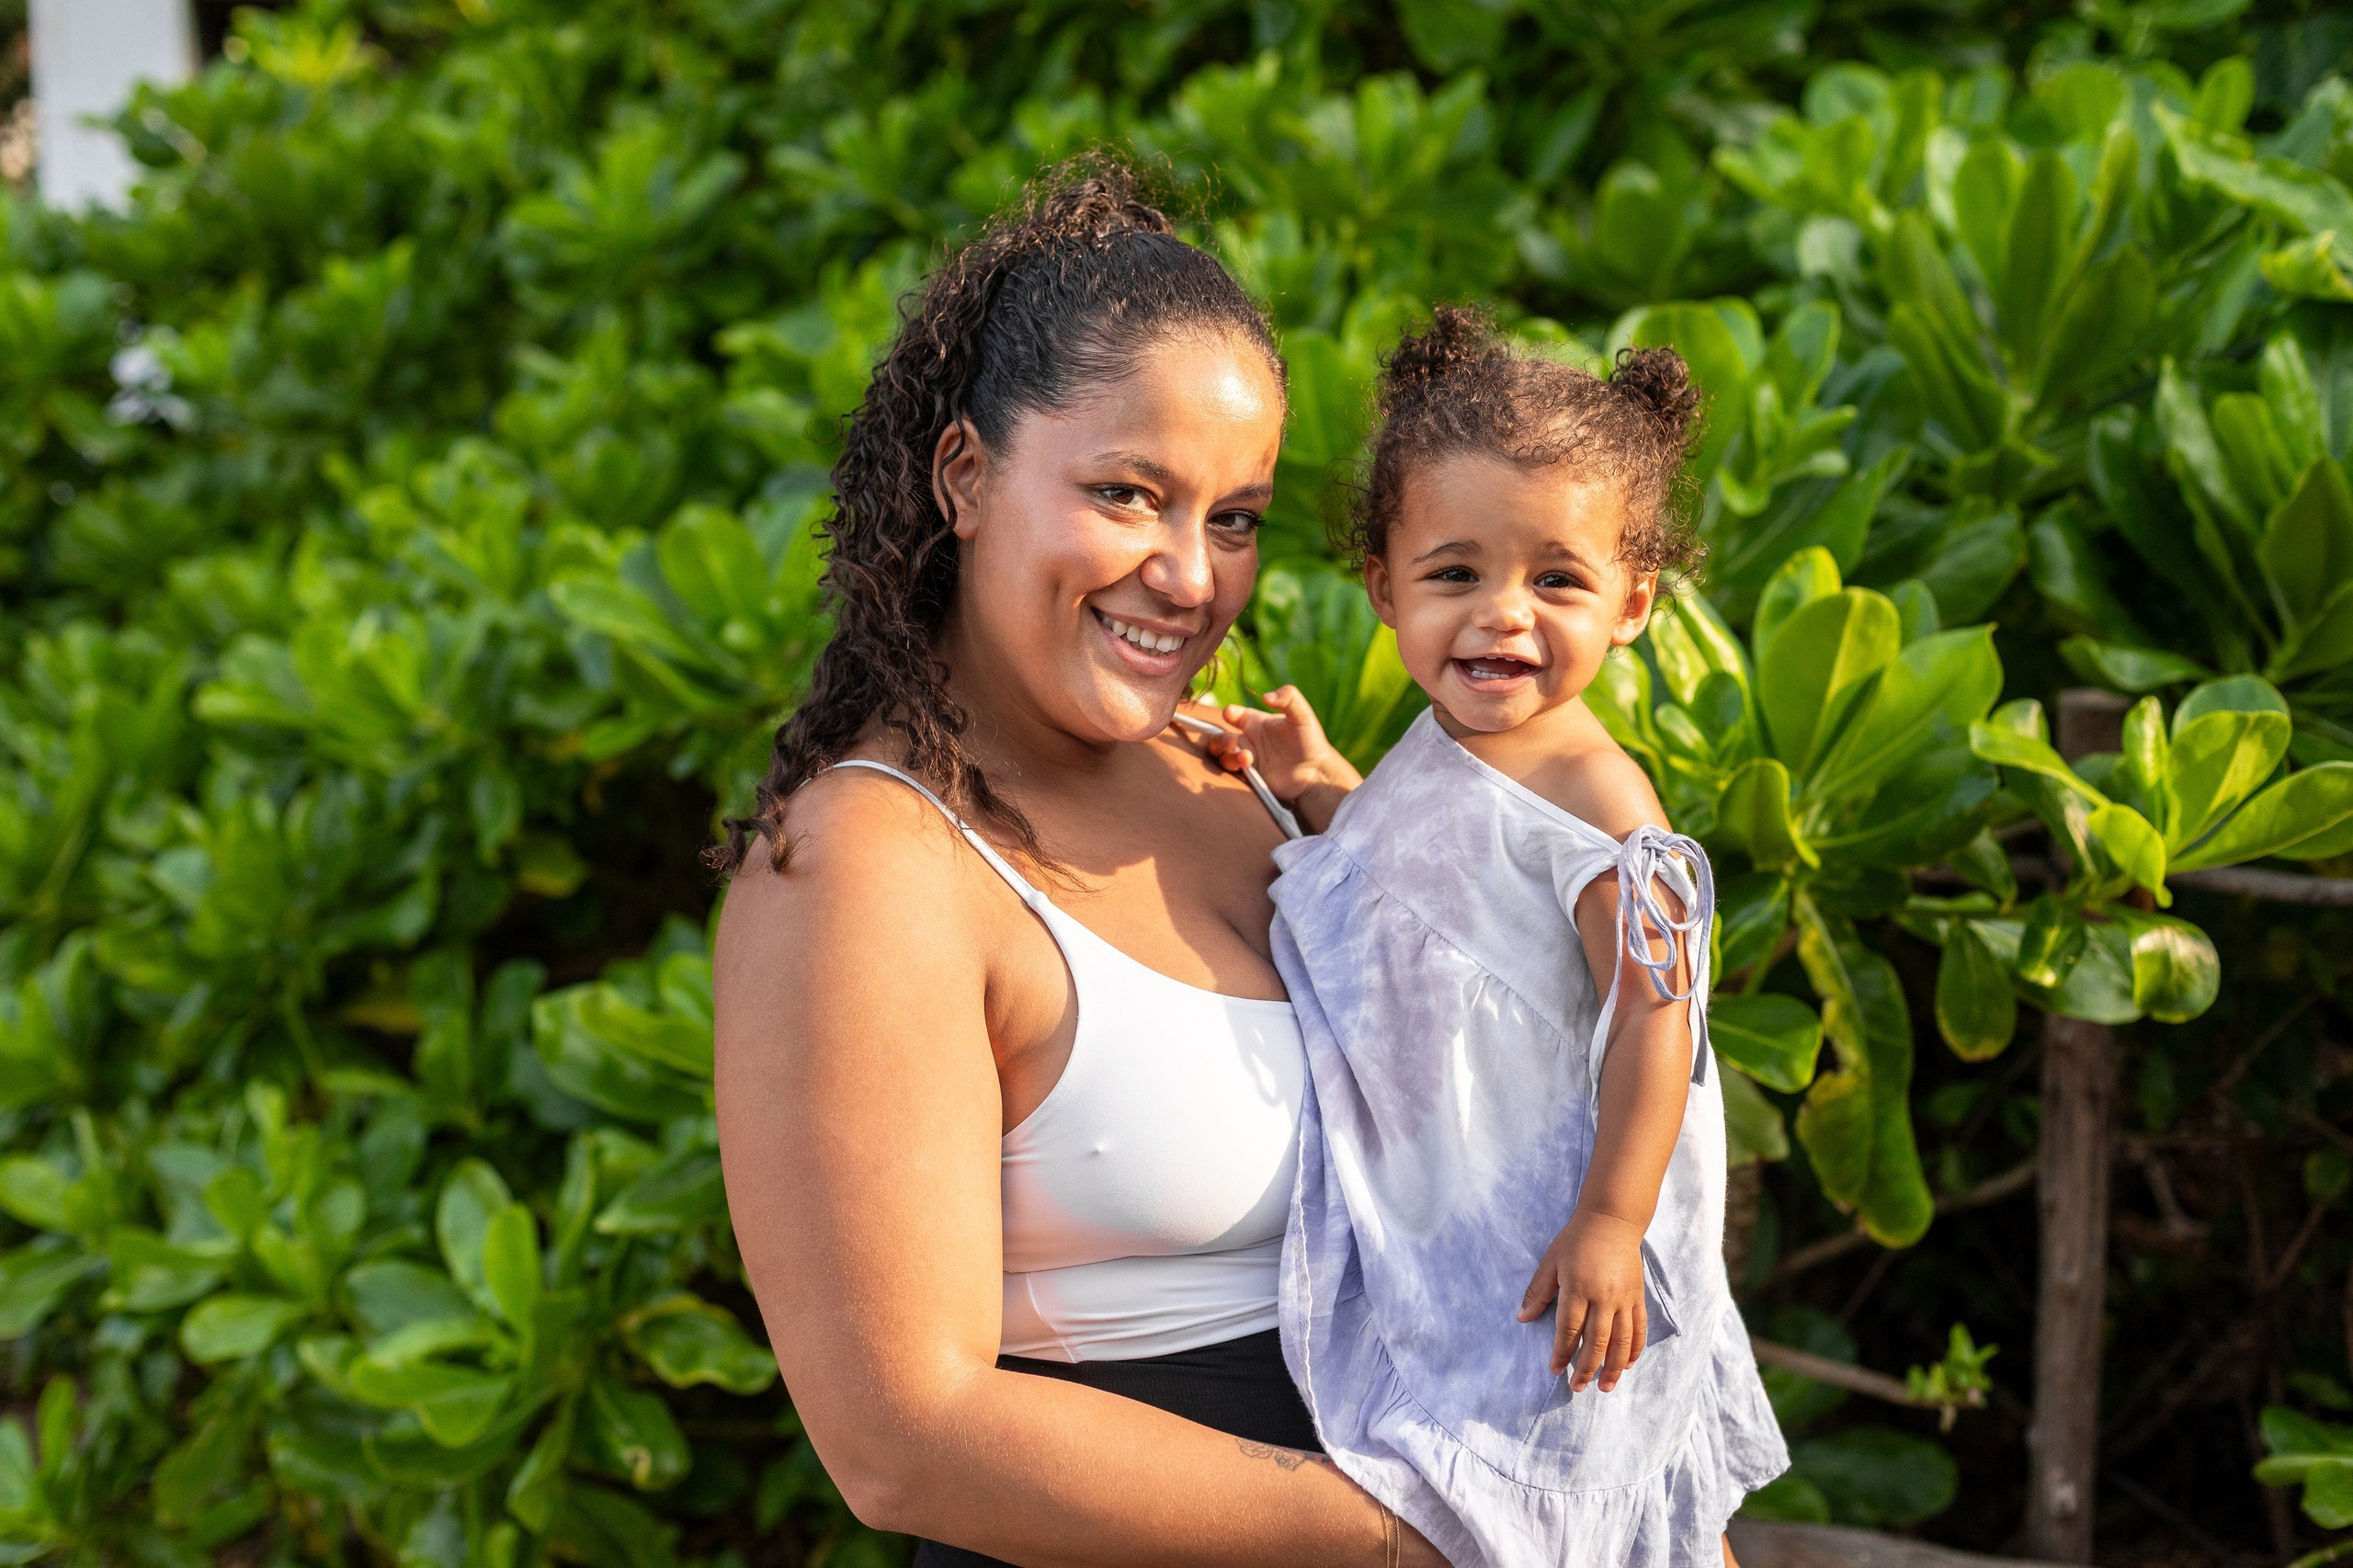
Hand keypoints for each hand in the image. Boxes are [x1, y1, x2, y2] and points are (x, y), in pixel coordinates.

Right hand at [1184, 687, 1361, 832]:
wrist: (1316, 773)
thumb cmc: (1310, 741)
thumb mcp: (1302, 715)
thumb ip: (1289, 698)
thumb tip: (1265, 697)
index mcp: (1256, 722)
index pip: (1233, 714)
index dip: (1228, 713)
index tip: (1230, 713)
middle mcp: (1249, 740)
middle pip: (1219, 738)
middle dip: (1220, 739)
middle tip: (1232, 741)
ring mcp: (1247, 759)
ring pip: (1222, 756)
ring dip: (1228, 755)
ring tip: (1247, 758)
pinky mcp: (1249, 777)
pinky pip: (1231, 773)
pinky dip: (1234, 768)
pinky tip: (1248, 766)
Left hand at [1517, 1209, 1647, 1389]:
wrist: (1612, 1221)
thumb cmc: (1576, 1240)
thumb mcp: (1551, 1262)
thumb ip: (1538, 1292)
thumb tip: (1522, 1318)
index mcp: (1578, 1288)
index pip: (1569, 1329)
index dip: (1561, 1352)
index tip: (1554, 1370)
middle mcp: (1604, 1297)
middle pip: (1596, 1342)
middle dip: (1585, 1368)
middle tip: (1577, 1387)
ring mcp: (1624, 1298)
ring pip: (1621, 1341)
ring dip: (1613, 1367)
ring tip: (1604, 1387)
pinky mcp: (1638, 1297)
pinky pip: (1639, 1329)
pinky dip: (1635, 1349)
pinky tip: (1628, 1365)